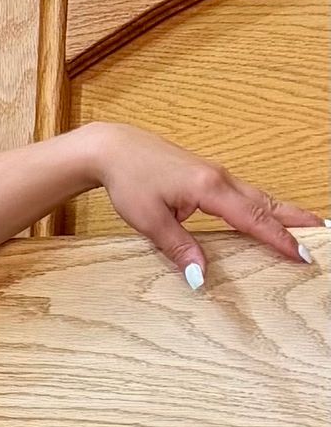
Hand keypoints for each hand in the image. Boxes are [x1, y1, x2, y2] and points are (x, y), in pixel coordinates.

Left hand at [91, 122, 324, 286]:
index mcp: (209, 188)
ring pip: (259, 197)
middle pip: (266, 203)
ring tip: (308, 226)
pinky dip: (263, 206)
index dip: (280, 238)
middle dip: (296, 221)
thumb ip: (178, 248)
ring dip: (284, 212)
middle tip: (324, 235)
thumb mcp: (149, 221)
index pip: (253, 219)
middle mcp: (220, 179)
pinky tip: (268, 214)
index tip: (302, 255)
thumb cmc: (130, 181)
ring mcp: (217, 175)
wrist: (115, 149)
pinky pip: (245, 194)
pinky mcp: (209, 177)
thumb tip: (200, 276)